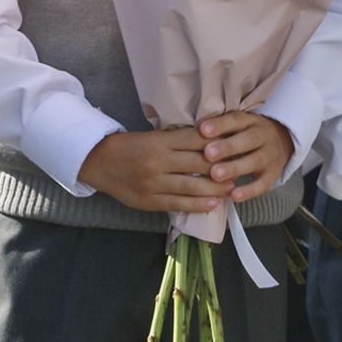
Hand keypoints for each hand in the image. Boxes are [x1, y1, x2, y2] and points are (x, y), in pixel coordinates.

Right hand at [78, 127, 222, 213]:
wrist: (99, 162)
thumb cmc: (131, 146)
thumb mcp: (153, 136)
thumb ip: (178, 140)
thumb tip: (211, 141)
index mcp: (160, 141)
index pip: (196, 141)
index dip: (218, 144)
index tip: (236, 146)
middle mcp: (158, 162)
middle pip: (198, 164)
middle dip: (222, 167)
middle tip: (241, 168)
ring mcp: (153, 183)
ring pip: (191, 187)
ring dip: (215, 188)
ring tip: (233, 188)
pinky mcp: (149, 201)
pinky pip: (178, 204)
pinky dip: (198, 205)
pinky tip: (213, 204)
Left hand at [197, 111, 293, 201]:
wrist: (280, 142)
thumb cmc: (244, 135)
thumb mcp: (236, 126)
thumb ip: (218, 129)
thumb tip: (190, 133)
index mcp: (251, 121)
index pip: (235, 120)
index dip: (220, 125)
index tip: (202, 130)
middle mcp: (263, 135)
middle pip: (248, 139)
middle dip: (227, 147)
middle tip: (208, 154)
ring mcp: (270, 155)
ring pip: (255, 161)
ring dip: (235, 168)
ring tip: (215, 175)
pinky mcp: (273, 174)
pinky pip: (263, 184)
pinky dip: (249, 191)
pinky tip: (234, 196)